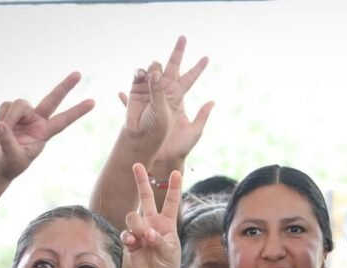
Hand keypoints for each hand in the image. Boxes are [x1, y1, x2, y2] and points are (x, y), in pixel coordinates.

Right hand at [0, 72, 93, 180]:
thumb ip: (7, 141)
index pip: (64, 120)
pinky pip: (5, 106)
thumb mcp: (12, 157)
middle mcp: (38, 120)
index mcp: (44, 133)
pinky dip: (0, 117)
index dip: (78, 111)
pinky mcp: (11, 110)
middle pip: (52, 100)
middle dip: (64, 87)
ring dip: (9, 118)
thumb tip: (0, 124)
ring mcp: (25, 114)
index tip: (93, 102)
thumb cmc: (9, 163)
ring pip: (19, 104)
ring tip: (2, 134)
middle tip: (79, 74)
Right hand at [119, 36, 210, 159]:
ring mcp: (149, 91)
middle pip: (171, 66)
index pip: (189, 78)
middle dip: (177, 52)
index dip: (198, 68)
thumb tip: (212, 101)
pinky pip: (134, 81)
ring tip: (147, 78)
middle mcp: (164, 90)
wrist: (153, 151)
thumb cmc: (176, 145)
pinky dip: (134, 77)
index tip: (207, 58)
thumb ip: (198, 114)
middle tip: (183, 38)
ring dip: (150, 70)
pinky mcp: (135, 95)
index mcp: (178, 96)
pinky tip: (135, 78)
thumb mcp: (192, 130)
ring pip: (151, 70)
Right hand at [123, 163, 181, 267]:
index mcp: (167, 223)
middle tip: (137, 165)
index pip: (171, 202)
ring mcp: (140, 230)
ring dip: (137, 226)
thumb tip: (146, 233)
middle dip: (141, 181)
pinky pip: (125, 232)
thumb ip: (158, 241)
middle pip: (145, 197)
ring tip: (144, 239)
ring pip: (133, 216)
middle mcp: (152, 222)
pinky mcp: (130, 240)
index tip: (177, 172)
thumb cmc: (168, 265)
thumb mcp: (169, 253)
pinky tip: (133, 243)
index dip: (174, 187)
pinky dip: (128, 237)